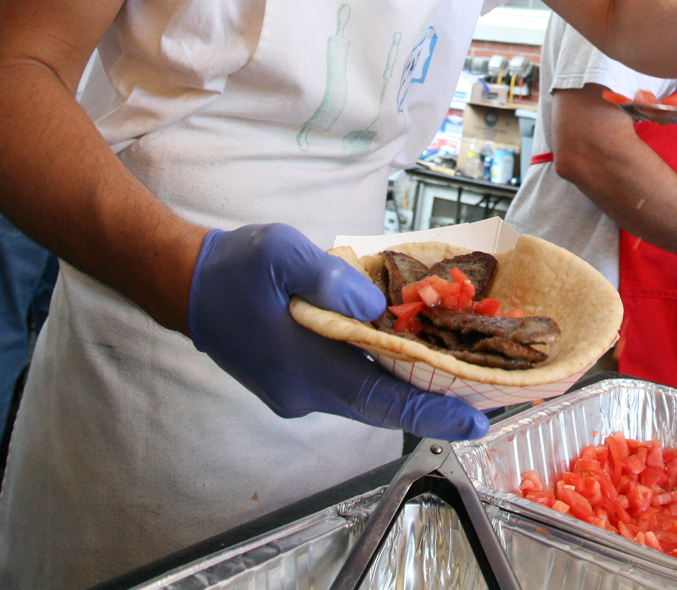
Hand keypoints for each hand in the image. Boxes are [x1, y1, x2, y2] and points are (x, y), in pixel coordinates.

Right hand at [188, 224, 487, 439]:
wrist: (186, 287)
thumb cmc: (234, 266)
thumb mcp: (282, 252)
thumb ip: (330, 277)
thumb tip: (374, 306)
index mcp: (303, 364)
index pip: (380, 397)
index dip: (432, 412)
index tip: (475, 423)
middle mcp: (304, 393)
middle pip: (382, 407)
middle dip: (436, 406)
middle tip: (490, 398)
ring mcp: (298, 395)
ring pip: (367, 400)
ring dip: (411, 392)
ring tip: (462, 376)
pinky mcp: (295, 387)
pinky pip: (349, 388)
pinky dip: (383, 377)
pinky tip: (407, 356)